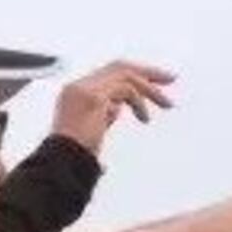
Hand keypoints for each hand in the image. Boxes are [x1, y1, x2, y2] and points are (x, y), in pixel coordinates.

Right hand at [50, 59, 177, 154]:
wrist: (61, 165)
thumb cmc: (74, 156)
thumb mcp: (92, 129)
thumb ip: (104, 114)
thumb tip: (117, 108)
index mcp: (75, 92)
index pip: (109, 73)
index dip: (134, 75)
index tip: (154, 82)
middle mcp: (78, 86)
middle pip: (119, 66)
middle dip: (147, 71)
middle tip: (171, 78)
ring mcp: (84, 90)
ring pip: (126, 75)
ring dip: (150, 89)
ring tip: (167, 104)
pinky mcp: (94, 99)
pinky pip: (126, 90)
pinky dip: (139, 102)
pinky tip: (144, 119)